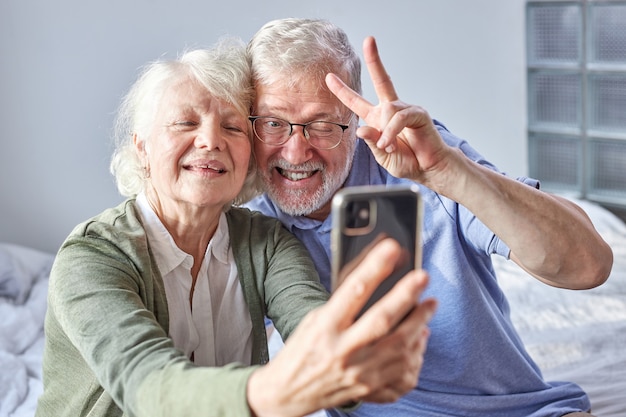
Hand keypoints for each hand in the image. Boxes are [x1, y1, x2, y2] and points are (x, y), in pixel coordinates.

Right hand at [247, 238, 436, 416]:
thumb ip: (344, 304)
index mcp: (325, 328)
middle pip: (381, 320)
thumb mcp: (315, 320)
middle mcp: (342, 352)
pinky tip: (419, 339)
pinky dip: (417, 356)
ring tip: (429, 305)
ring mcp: (359, 374)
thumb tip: (376, 279)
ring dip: (420, 323)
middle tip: (423, 277)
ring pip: (400, 347)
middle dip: (406, 295)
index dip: (374, 268)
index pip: (352, 292)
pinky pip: (403, 375)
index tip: (392, 248)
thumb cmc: (304, 350)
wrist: (290, 393)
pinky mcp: (370, 391)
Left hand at [326, 36, 451, 186]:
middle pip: (382, 80)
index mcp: (377, 119)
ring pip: (388, 110)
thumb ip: (372, 143)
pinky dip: (392, 131)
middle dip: (375, 59)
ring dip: (386, 132)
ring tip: (389, 148)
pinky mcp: (418, 114)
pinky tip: (391, 144)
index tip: (329, 77)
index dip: (342, 90)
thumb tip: (361, 129)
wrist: (428, 168)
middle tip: (369, 40)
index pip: (356, 102)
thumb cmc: (407, 161)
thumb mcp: (382, 157)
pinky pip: (399, 117)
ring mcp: (405, 110)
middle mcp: (390, 110)